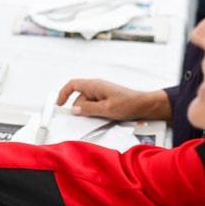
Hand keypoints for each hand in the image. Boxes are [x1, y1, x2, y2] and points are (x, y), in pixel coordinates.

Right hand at [56, 79, 172, 120]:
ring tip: (100, 119)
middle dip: (79, 109)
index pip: (73, 85)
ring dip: (90, 112)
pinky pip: (95, 105)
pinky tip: (103, 118)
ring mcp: (102, 93)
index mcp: (95, 85)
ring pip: (88, 103)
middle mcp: (97, 87)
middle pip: (80, 97)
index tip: (59, 105)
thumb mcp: (106, 109)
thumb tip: (74, 109)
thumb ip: (89, 109)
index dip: (63, 93)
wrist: (145, 105)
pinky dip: (96, 112)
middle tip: (83, 120)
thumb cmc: (128, 104)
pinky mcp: (107, 99)